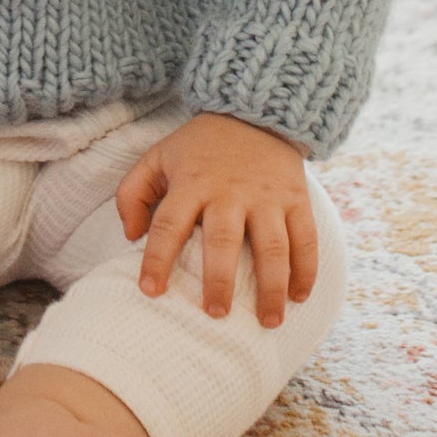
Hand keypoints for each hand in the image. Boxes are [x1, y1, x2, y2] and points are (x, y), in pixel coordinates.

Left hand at [116, 111, 317, 328]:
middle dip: (219, 281)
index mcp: (191, 182)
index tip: (150, 291)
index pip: (168, 225)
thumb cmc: (199, 148)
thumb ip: (132, 192)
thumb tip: (130, 236)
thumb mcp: (157, 157)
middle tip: (215, 314)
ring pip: (272, 248)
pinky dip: (306, 270)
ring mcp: (267, 197)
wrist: (253, 114)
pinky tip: (299, 297)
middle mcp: (230, 192)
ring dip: (271, 288)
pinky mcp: (297, 199)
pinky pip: (306, 239)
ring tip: (268, 322)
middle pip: (223, 242)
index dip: (157, 259)